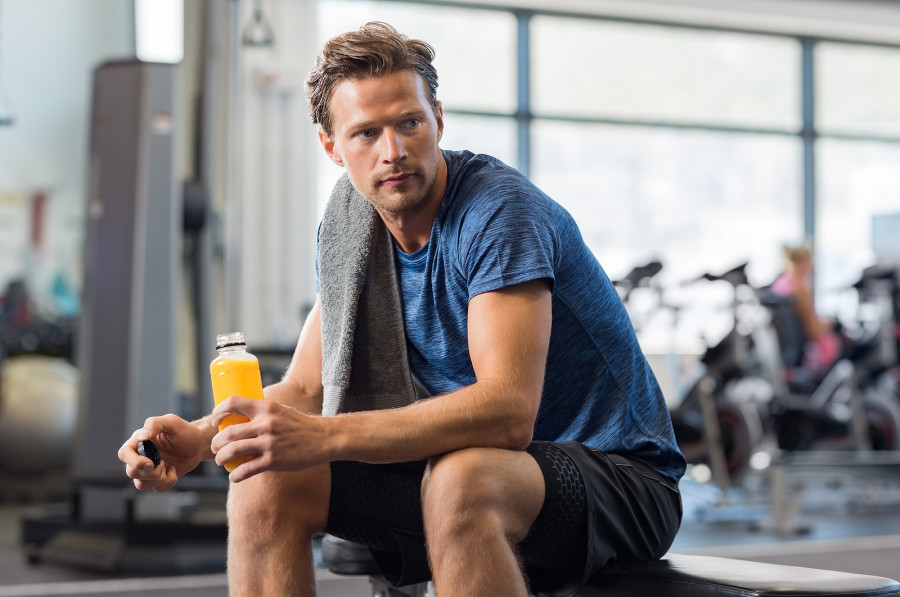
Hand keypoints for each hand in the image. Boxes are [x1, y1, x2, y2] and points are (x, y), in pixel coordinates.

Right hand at [119, 414, 206, 491]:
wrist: (198, 445)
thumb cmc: (185, 431)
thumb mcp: (172, 422)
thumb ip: (155, 424)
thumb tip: (142, 436)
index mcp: (139, 441)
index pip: (124, 454)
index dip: (133, 461)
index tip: (151, 463)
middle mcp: (140, 456)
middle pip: (131, 472)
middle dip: (150, 472)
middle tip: (164, 463)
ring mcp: (148, 469)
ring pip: (141, 484)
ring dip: (159, 479)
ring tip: (169, 467)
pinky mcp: (157, 479)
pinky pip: (156, 489)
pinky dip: (168, 482)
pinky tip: (173, 470)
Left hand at [211, 397, 328, 482]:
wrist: (323, 438)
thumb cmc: (300, 425)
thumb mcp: (281, 411)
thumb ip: (262, 414)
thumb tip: (240, 419)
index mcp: (266, 408)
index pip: (234, 402)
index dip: (219, 411)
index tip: (216, 422)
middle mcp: (266, 424)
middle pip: (228, 433)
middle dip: (216, 443)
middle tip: (216, 447)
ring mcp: (269, 443)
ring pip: (233, 451)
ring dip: (221, 458)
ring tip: (221, 461)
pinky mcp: (273, 461)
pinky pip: (246, 469)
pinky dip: (235, 475)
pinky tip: (235, 476)